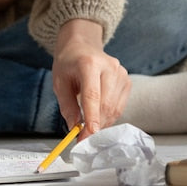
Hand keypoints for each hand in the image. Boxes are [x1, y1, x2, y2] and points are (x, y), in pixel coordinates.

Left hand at [52, 19, 130, 139]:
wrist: (82, 47)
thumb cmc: (68, 64)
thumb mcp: (59, 83)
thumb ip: (67, 106)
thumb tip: (75, 128)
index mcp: (88, 64)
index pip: (92, 95)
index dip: (91, 117)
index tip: (87, 135)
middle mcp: (109, 66)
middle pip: (106, 104)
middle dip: (95, 125)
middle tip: (82, 138)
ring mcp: (121, 73)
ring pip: (114, 108)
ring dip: (102, 123)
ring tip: (88, 126)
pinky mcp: (127, 81)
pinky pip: (120, 106)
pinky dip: (108, 116)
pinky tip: (98, 116)